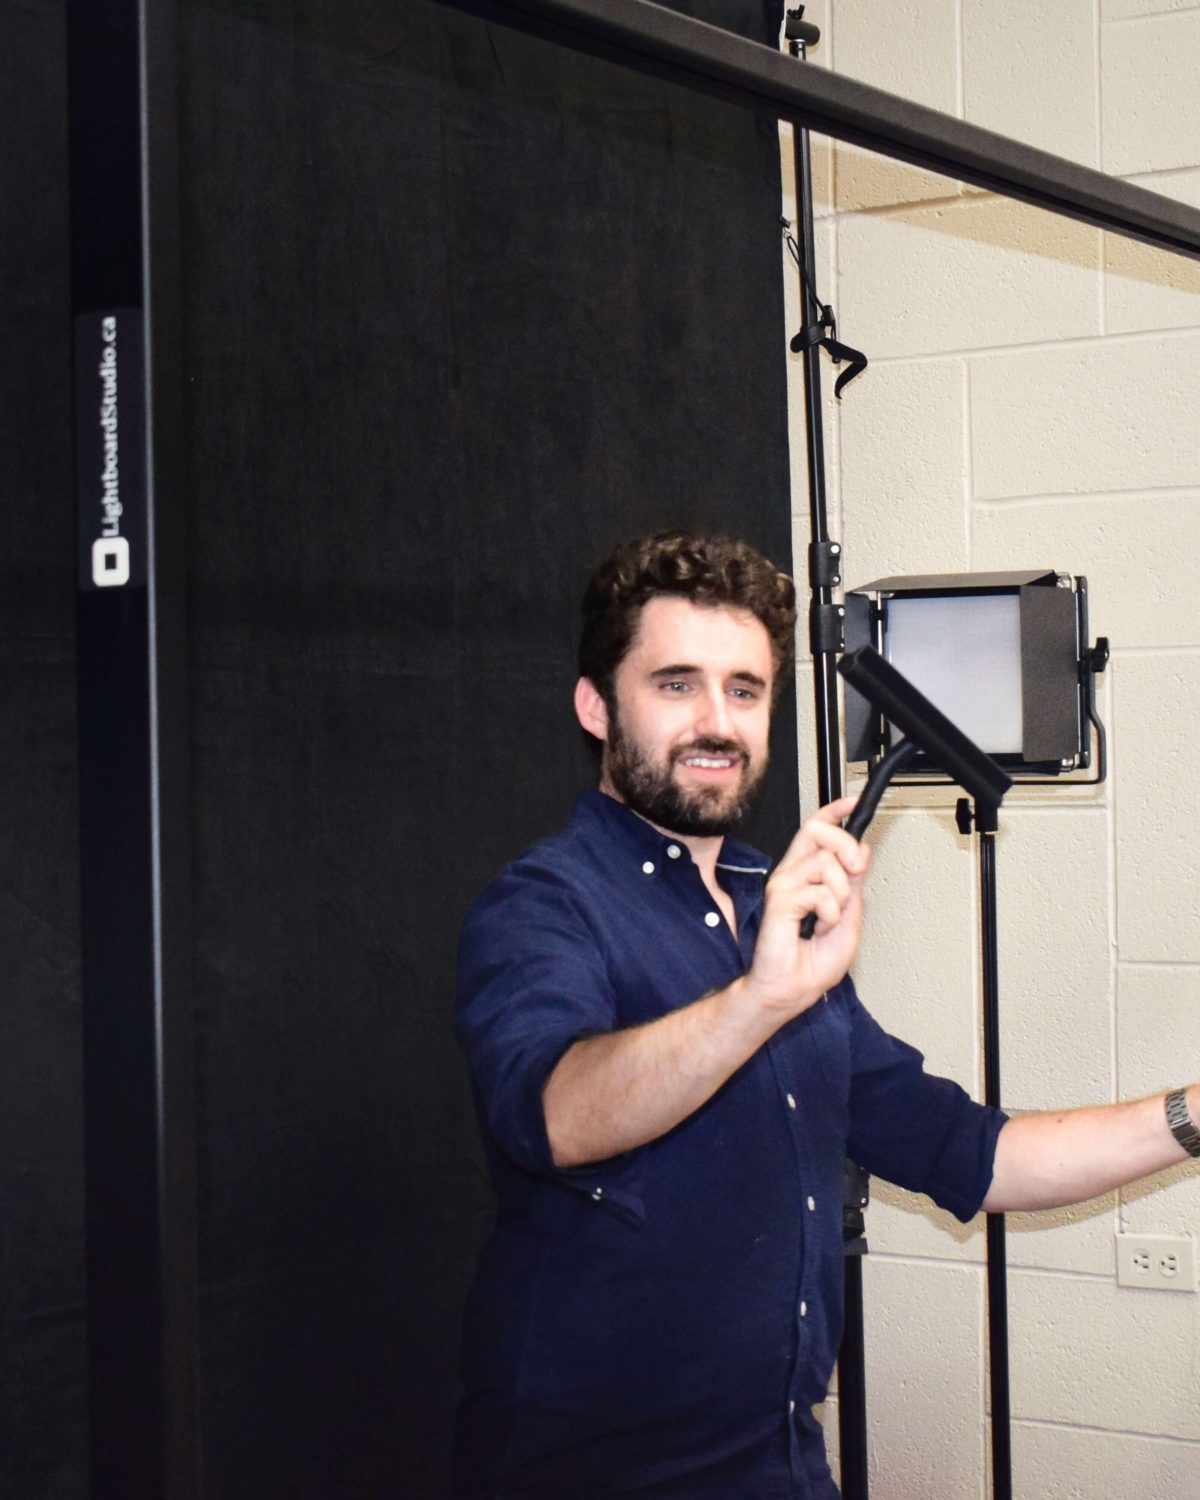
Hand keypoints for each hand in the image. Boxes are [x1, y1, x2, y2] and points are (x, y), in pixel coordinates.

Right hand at [743, 795, 868, 1019]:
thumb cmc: (809, 963)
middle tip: (855, 868)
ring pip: (826, 863)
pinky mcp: (780, 900)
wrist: (789, 990)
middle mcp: (792, 874)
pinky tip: (819, 927)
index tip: (853, 801)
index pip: (816, 830)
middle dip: (846, 845)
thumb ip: (853, 885)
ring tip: (831, 918)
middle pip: (817, 831)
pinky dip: (830, 913)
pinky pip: (820, 893)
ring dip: (841, 894)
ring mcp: (784, 885)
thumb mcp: (847, 919)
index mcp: (805, 875)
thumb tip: (861, 851)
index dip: (835, 811)